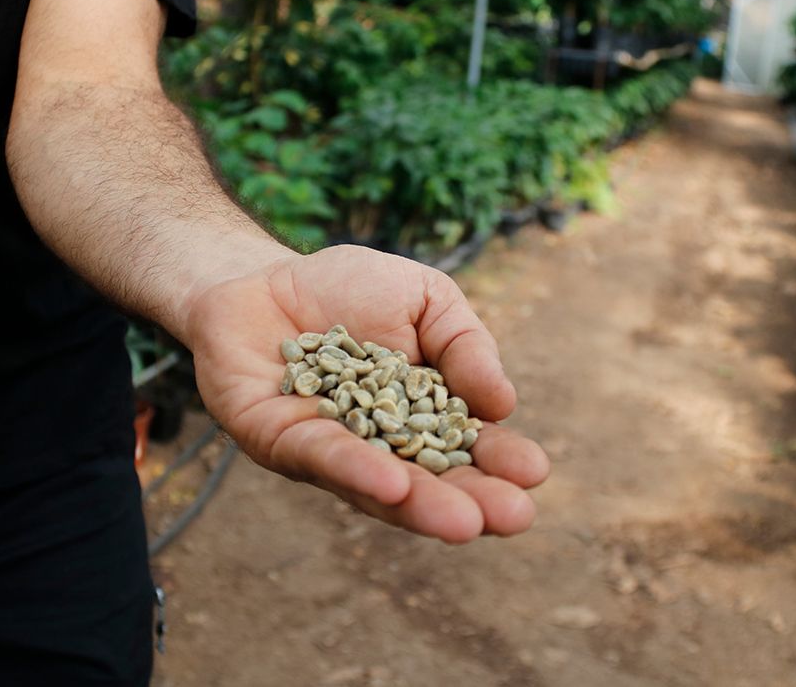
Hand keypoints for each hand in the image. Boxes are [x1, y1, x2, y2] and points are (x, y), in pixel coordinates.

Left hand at [184, 245, 549, 542]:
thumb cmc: (349, 289)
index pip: (467, 447)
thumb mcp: (427, 300)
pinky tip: (392, 484)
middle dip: (471, 501)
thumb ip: (464, 345)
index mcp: (420, 417)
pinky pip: (321, 456)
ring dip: (420, 504)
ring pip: (377, 484)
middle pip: (428, 480)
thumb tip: (504, 404)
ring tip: (463, 521)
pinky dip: (357, 469)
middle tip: (513, 517)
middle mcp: (378, 445)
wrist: (260, 275)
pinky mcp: (278, 440)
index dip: (500, 462)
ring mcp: (329, 450)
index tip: (534, 472)